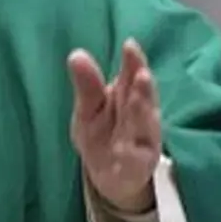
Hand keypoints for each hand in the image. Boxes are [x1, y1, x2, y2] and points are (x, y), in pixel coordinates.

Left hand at [67, 38, 160, 212]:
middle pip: (143, 100)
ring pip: (144, 127)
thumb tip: (76, 54)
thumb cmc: (101, 135)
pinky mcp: (138, 165)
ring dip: (142, 115)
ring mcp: (143, 141)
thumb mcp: (88, 109)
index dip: (133, 62)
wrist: (109, 176)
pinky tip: (122, 149)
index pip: (133, 77)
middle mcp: (141, 117)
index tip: (129, 45)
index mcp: (128, 98)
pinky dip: (129, 154)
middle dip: (143, 88)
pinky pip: (134, 160)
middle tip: (141, 74)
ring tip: (136, 102)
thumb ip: (88, 85)